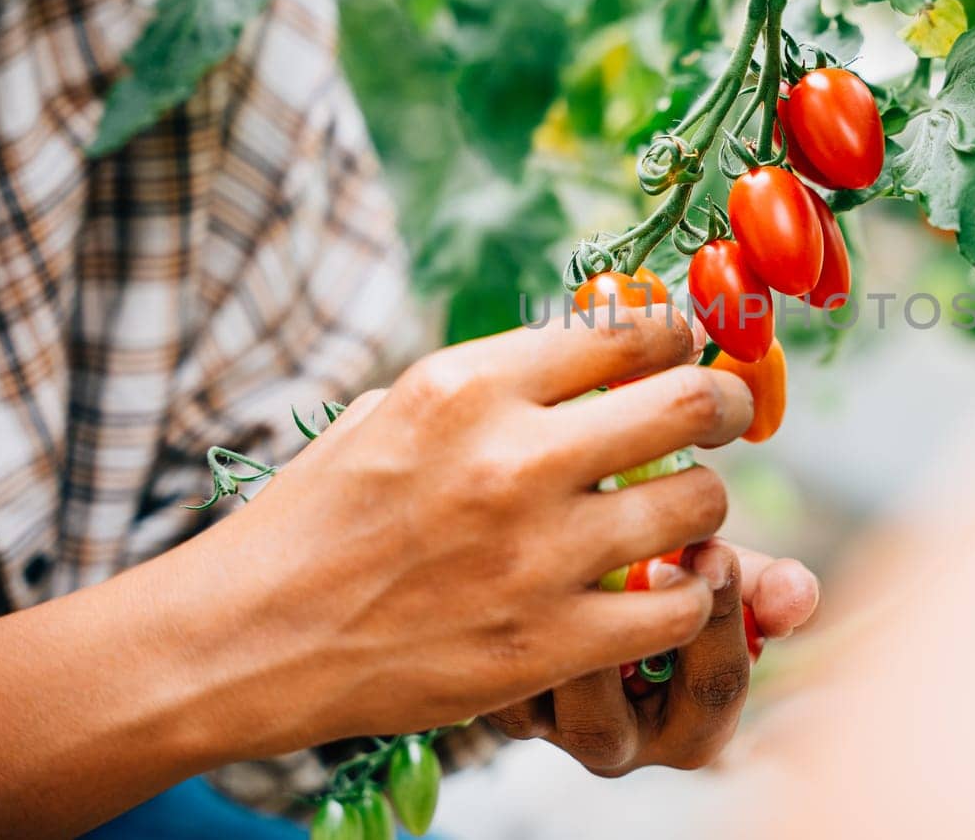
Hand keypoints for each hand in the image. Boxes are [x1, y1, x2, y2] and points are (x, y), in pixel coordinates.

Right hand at [179, 307, 757, 754]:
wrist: (248, 639)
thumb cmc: (318, 516)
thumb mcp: (394, 410)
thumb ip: (497, 381)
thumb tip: (595, 351)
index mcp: (469, 384)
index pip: (630, 331)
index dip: (678, 337)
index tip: (688, 353)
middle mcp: (512, 458)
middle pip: (689, 402)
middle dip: (725, 404)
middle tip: (727, 417)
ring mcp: (535, 555)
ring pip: (699, 504)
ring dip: (705, 505)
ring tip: (683, 512)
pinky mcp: (546, 643)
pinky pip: (679, 606)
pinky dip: (687, 596)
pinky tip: (663, 590)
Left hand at [487, 538, 819, 773]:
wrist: (581, 595)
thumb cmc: (669, 591)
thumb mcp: (722, 586)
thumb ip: (766, 589)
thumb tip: (801, 592)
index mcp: (691, 727)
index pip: (713, 691)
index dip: (719, 621)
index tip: (713, 548)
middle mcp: (618, 743)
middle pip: (612, 721)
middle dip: (629, 631)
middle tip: (652, 553)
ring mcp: (550, 726)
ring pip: (542, 695)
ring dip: (561, 620)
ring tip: (581, 547)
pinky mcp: (497, 697)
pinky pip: (496, 668)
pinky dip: (508, 614)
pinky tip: (527, 549)